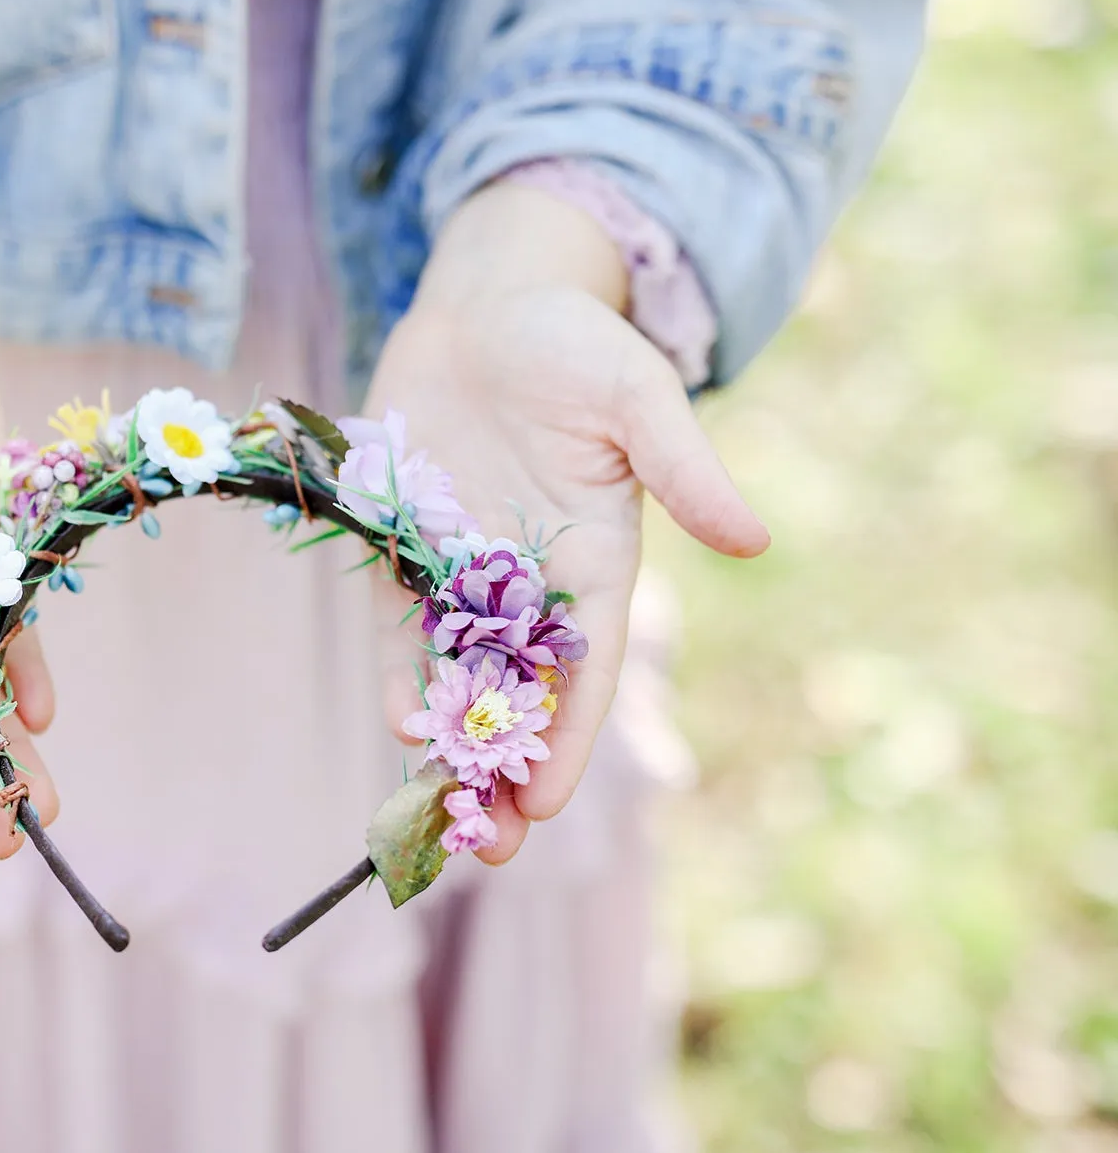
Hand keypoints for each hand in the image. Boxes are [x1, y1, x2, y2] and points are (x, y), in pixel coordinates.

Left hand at [368, 185, 769, 863]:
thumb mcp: (638, 399)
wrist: (490, 303)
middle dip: (505, 770)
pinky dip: (401, 674)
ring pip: (458, 677)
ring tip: (435, 820)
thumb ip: (684, 470)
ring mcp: (464, 569)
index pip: (587, 669)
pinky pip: (401, 626)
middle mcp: (531, 582)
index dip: (570, 736)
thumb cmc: (577, 344)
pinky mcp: (404, 546)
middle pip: (521, 694)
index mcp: (597, 562)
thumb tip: (754, 539)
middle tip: (486, 849)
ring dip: (449, 747)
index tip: (548, 802)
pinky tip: (397, 723)